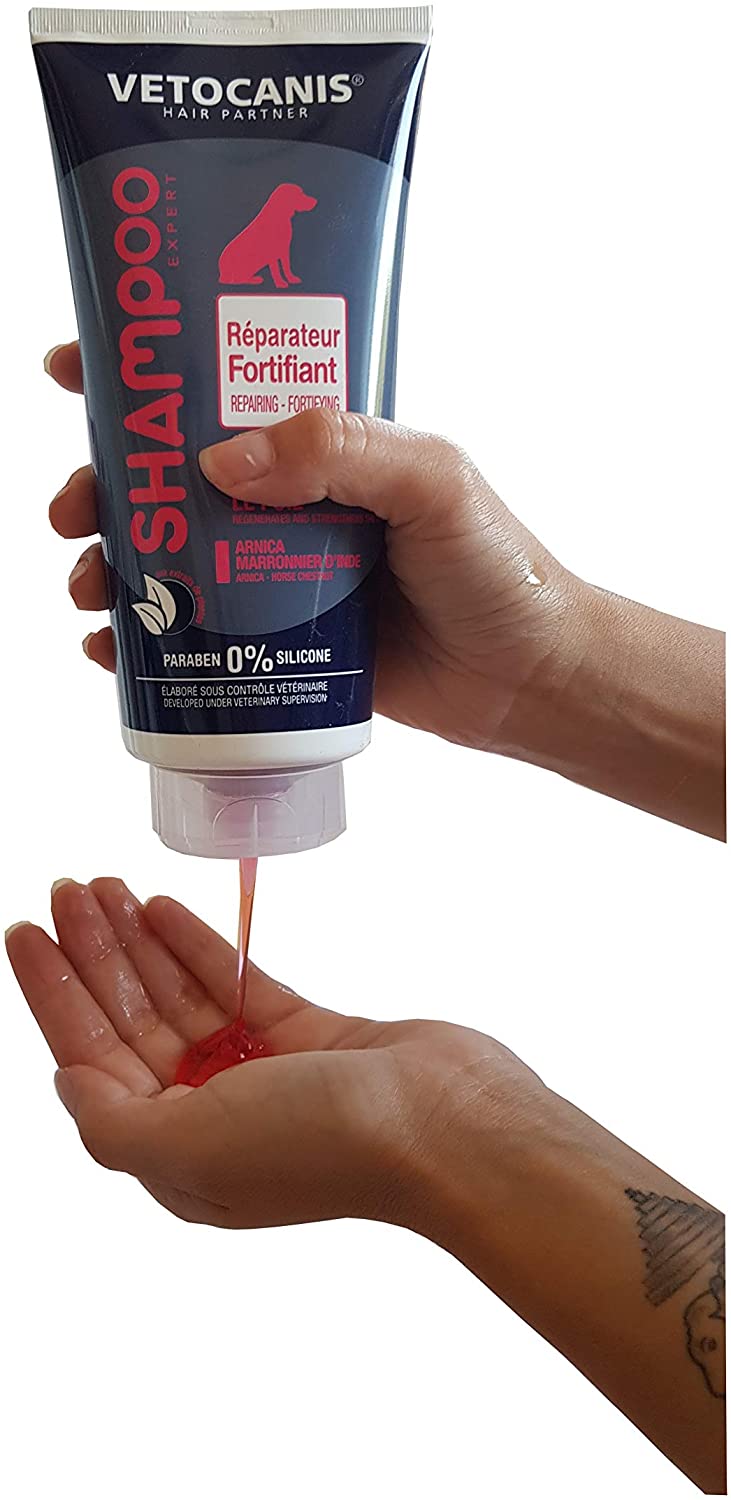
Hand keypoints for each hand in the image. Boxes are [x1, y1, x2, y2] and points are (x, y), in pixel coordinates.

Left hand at [5, 877, 538, 1228]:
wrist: (442, 1125)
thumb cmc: (319, 1147)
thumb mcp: (185, 1151)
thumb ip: (110, 1121)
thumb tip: (68, 1078)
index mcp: (174, 1153)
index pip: (92, 1059)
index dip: (55, 994)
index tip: (25, 932)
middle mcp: (212, 1114)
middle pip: (132, 1020)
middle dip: (94, 954)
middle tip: (65, 889)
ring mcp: (262, 1073)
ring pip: (179, 995)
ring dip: (140, 940)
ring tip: (104, 886)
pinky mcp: (309, 1035)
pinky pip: (237, 983)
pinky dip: (198, 944)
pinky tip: (164, 909)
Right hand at [46, 339, 723, 834]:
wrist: (528, 680)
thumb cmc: (498, 567)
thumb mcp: (431, 480)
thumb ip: (337, 449)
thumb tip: (219, 458)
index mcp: (322, 443)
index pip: (219, 386)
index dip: (141, 372)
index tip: (73, 367)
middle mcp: (290, 501)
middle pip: (168, 480)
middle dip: (105, 486)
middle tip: (75, 510)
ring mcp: (275, 577)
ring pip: (167, 558)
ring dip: (111, 565)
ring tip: (91, 586)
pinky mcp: (275, 647)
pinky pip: (191, 637)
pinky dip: (140, 645)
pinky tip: (111, 652)